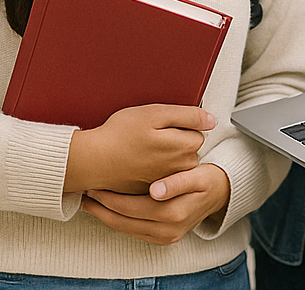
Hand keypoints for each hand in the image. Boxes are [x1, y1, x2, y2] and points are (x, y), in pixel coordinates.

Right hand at [65, 105, 215, 192]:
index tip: (160, 125)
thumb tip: (211, 120)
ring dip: (165, 155)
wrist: (93, 160)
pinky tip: (138, 162)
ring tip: (142, 149)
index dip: (178, 124)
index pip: (197, 131)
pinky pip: (162, 176)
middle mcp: (180, 169)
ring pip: (175, 162)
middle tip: (149, 136)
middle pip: (188, 148)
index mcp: (184, 148)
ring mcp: (167, 182)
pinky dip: (153, 169)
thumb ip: (188, 115)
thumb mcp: (155, 113)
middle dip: (175, 140)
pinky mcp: (153, 191)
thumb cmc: (120, 134)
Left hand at [81, 163, 231, 244]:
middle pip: (125, 221)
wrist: (220, 193)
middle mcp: (168, 230)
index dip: (111, 198)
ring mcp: (165, 236)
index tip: (95, 186)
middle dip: (102, 208)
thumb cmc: (205, 178)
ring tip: (89, 203)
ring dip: (106, 217)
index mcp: (175, 213)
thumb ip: (177, 181)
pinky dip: (118, 221)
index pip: (132, 207)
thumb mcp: (197, 175)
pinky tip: (107, 210)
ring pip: (127, 229)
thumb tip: (155, 190)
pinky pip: (135, 232)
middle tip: (85, 194)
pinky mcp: (164, 238)